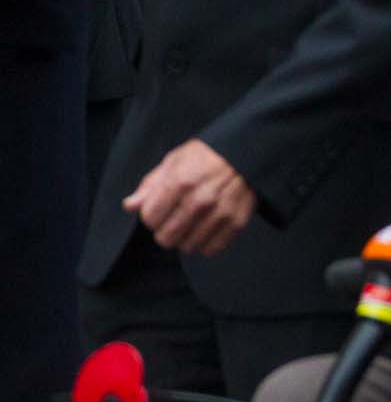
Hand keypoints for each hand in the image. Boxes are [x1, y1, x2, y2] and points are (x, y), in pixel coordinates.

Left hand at [123, 139, 255, 256]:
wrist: (249, 151)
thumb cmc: (208, 154)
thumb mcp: (175, 160)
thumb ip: (150, 185)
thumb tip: (130, 206)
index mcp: (180, 181)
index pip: (149, 219)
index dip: (151, 214)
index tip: (160, 208)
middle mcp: (200, 200)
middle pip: (166, 238)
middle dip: (165, 230)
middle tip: (175, 218)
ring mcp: (220, 213)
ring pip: (187, 247)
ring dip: (185, 238)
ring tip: (192, 222)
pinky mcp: (236, 222)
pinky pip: (210, 249)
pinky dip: (205, 243)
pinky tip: (206, 228)